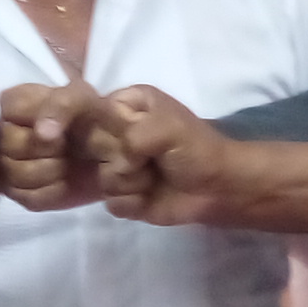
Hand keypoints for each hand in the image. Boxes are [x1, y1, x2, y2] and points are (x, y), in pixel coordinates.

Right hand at [0, 81, 106, 211]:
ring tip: (68, 162)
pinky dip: (54, 191)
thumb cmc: (92, 119)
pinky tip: (65, 180)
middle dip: (47, 149)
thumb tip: (42, 135)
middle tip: (67, 145)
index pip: (8, 111)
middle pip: (9, 147)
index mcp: (12, 104)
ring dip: (52, 170)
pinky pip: (29, 197)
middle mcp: (2, 134)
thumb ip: (60, 105)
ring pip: (16, 174)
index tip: (60, 123)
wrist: (110, 153)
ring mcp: (6, 166)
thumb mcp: (82, 99)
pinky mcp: (18, 193)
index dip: (39, 119)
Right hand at [83, 86, 233, 225]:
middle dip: (122, 158)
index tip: (130, 137)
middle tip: (148, 159)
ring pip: (100, 178)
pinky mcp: (120, 194)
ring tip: (154, 177)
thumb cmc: (196, 149)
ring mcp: (115, 164)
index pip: (89, 114)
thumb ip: (135, 133)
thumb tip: (119, 159)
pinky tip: (150, 195)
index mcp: (124, 105)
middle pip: (89, 147)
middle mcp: (115, 132)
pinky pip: (110, 202)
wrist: (218, 188)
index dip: (108, 131)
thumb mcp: (168, 127)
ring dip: (132, 182)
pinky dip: (133, 202)